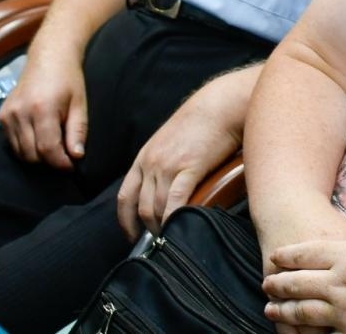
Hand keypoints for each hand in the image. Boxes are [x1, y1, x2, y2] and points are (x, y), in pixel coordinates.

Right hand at [0, 47, 88, 169]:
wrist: (48, 57)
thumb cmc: (68, 79)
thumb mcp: (80, 103)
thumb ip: (77, 131)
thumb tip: (76, 156)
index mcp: (42, 109)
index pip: (48, 149)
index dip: (60, 162)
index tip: (71, 166)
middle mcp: (20, 113)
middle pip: (32, 154)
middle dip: (49, 161)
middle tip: (64, 157)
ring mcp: (7, 115)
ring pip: (20, 152)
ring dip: (37, 156)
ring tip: (53, 147)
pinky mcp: (1, 116)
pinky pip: (12, 142)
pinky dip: (25, 147)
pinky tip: (39, 138)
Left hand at [115, 75, 246, 238]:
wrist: (220, 105)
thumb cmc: (202, 122)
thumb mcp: (171, 141)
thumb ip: (163, 164)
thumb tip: (166, 191)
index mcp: (144, 157)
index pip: (124, 196)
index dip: (125, 221)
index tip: (133, 236)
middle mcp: (151, 163)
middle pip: (141, 207)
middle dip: (148, 229)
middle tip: (160, 241)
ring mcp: (168, 166)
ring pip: (156, 208)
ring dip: (163, 227)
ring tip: (174, 236)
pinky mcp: (188, 168)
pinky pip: (175, 202)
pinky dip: (174, 219)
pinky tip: (180, 227)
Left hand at [261, 220, 345, 333]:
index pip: (307, 253)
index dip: (287, 256)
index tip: (276, 257)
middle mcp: (340, 280)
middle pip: (298, 282)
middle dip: (278, 284)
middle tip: (266, 285)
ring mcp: (345, 309)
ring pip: (303, 311)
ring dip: (284, 310)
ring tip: (272, 310)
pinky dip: (310, 333)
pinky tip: (301, 333)